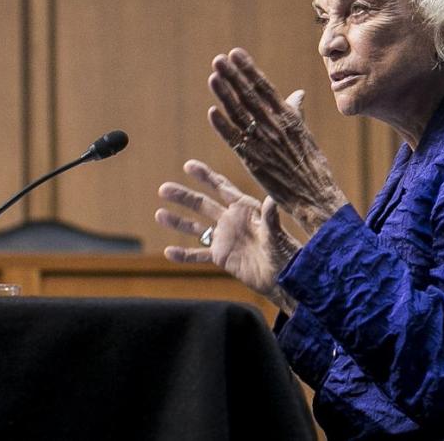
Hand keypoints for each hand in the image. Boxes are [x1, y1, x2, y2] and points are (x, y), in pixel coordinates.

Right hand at [155, 159, 298, 313]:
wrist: (283, 278)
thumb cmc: (285, 253)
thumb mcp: (276, 235)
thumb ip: (270, 218)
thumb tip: (272, 200)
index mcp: (244, 209)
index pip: (221, 187)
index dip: (205, 176)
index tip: (188, 165)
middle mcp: (231, 220)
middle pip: (202, 204)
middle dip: (183, 196)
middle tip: (163, 189)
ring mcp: (224, 238)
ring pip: (196, 228)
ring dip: (178, 222)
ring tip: (159, 214)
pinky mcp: (221, 257)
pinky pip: (199, 254)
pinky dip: (184, 254)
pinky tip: (168, 252)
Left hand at [208, 48, 346, 233]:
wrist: (315, 196)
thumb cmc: (312, 165)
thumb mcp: (306, 134)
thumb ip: (296, 112)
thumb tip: (297, 93)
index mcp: (288, 117)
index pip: (264, 88)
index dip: (248, 70)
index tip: (235, 53)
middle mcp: (275, 127)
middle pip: (249, 97)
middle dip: (233, 76)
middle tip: (219, 59)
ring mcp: (263, 143)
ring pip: (239, 115)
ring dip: (225, 95)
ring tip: (213, 77)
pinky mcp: (254, 162)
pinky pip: (235, 141)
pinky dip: (223, 127)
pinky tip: (212, 111)